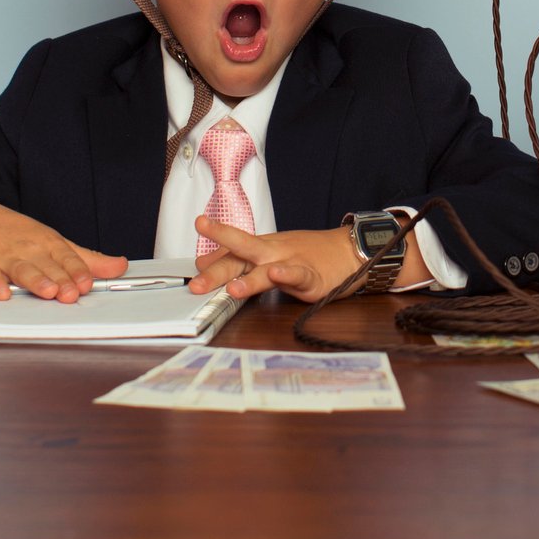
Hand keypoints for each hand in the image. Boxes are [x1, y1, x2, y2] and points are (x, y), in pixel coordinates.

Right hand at [0, 199, 127, 302]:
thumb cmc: (22, 237)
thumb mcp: (57, 244)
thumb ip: (88, 260)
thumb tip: (121, 267)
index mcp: (49, 244)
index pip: (67, 258)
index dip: (78, 272)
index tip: (88, 284)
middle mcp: (30, 250)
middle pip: (47, 266)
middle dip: (60, 280)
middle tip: (71, 294)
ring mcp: (6, 258)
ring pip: (22, 270)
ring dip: (34, 281)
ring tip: (46, 291)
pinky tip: (2, 293)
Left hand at [188, 218, 366, 303]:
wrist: (346, 250)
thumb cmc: (306, 252)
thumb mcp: (268, 251)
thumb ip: (235, 258)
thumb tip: (203, 262)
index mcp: (260, 250)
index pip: (230, 253)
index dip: (211, 261)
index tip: (192, 267)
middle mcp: (272, 253)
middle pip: (241, 257)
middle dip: (218, 270)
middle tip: (197, 282)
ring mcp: (291, 263)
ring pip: (266, 269)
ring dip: (249, 279)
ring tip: (232, 288)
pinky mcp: (312, 277)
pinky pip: (298, 274)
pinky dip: (288, 274)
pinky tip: (277, 275)